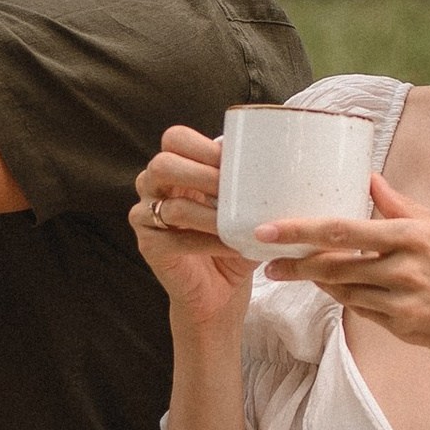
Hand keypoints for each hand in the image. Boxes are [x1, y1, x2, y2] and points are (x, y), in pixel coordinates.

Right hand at [131, 125, 252, 328]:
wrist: (220, 291)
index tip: (235, 162)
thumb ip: (251, 183)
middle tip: (231, 190)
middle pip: (163, 164)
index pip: (175, 139)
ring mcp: (145, 216)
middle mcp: (152, 187)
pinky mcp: (148, 246)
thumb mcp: (243, 206)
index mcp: (175, 168)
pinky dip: (209, 242)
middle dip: (202, 174)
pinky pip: (176, 240)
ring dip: (209, 214)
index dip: (203, 146)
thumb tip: (284, 162)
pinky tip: (232, 245)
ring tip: (236, 222)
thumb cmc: (233, 240)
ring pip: (170, 205)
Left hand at [259, 177, 429, 369]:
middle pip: (333, 265)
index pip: (342, 230)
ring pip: (344, 290)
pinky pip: (364, 311)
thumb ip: (404, 207)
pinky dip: (348, 298)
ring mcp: (402, 302)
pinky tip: (337, 290)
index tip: (267, 230)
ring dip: (317, 282)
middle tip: (267, 262)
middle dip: (295, 264)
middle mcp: (404, 269)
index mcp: (414, 235)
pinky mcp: (404, 328)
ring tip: (293, 272)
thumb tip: (371, 179)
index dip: (299, 230)